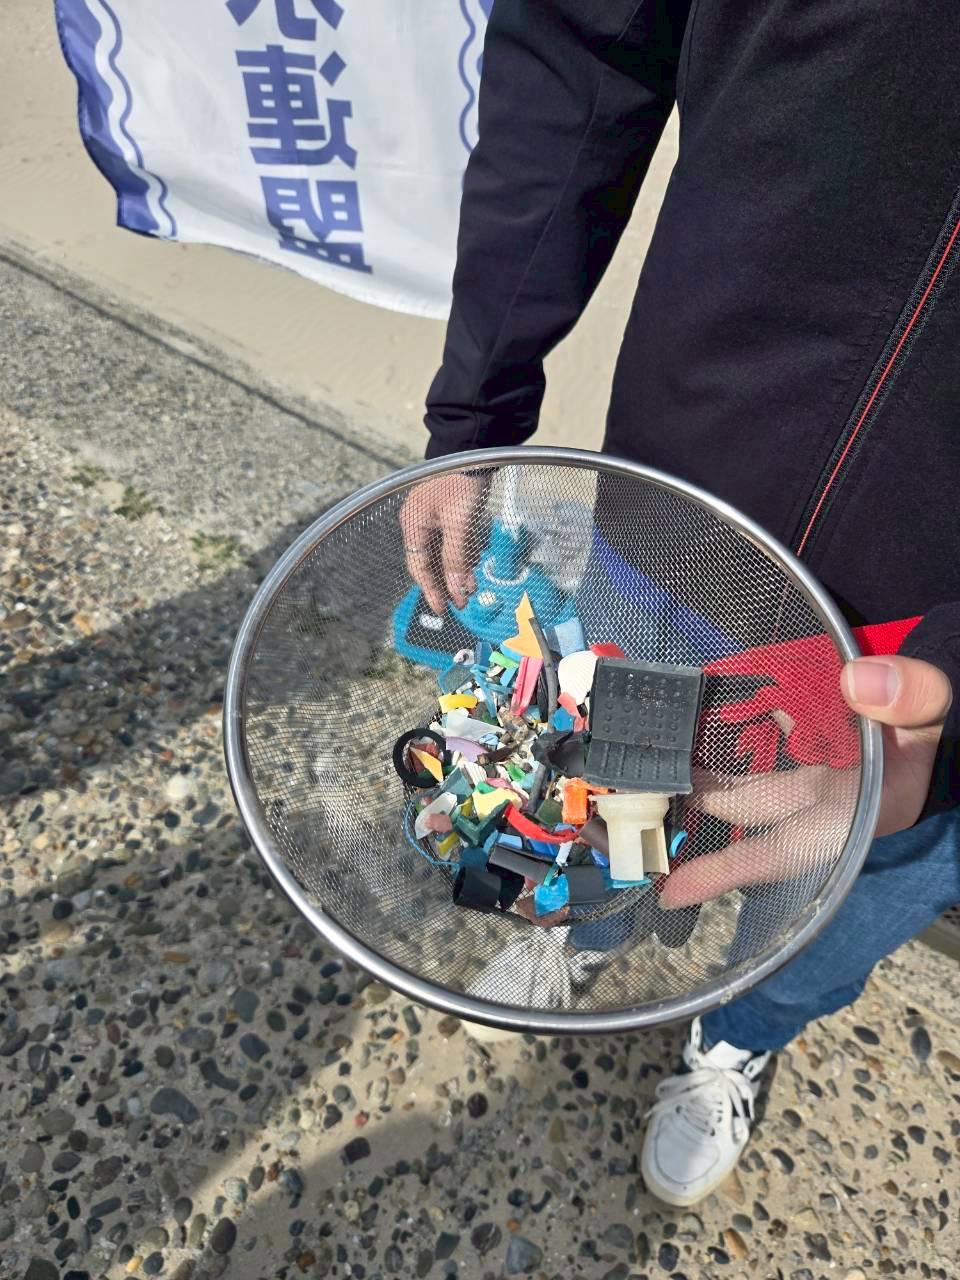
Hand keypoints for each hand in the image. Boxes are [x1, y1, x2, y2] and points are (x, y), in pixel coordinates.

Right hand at [399, 472, 487, 613]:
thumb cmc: (461, 482)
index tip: (443, 610)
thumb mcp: (460, 524)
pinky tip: (471, 564)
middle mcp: (417, 522)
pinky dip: (459, 554)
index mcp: (413, 525)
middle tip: (460, 602)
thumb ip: (456, 559)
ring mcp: (430, 516)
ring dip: (455, 570)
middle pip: (429, 562)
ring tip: (470, 586)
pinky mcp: (445, 511)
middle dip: (445, 583)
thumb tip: (456, 591)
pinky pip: (449, 540)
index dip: (432, 590)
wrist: (473, 446)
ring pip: (440, 552)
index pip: (420, 567)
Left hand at [661, 654, 951, 907]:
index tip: (670, 893)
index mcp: (851, 814)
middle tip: (636, 789)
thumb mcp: (934, 712)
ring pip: (747, 778)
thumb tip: (860, 681)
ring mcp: (817, 778)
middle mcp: (825, 805)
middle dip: (694, 800)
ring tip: (654, 755)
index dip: (725, 874)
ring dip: (704, 769)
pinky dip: (733, 731)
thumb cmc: (935, 729)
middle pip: (744, 809)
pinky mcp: (814, 751)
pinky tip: (698, 712)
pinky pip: (763, 745)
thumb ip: (909, 697)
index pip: (778, 852)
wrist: (944, 717)